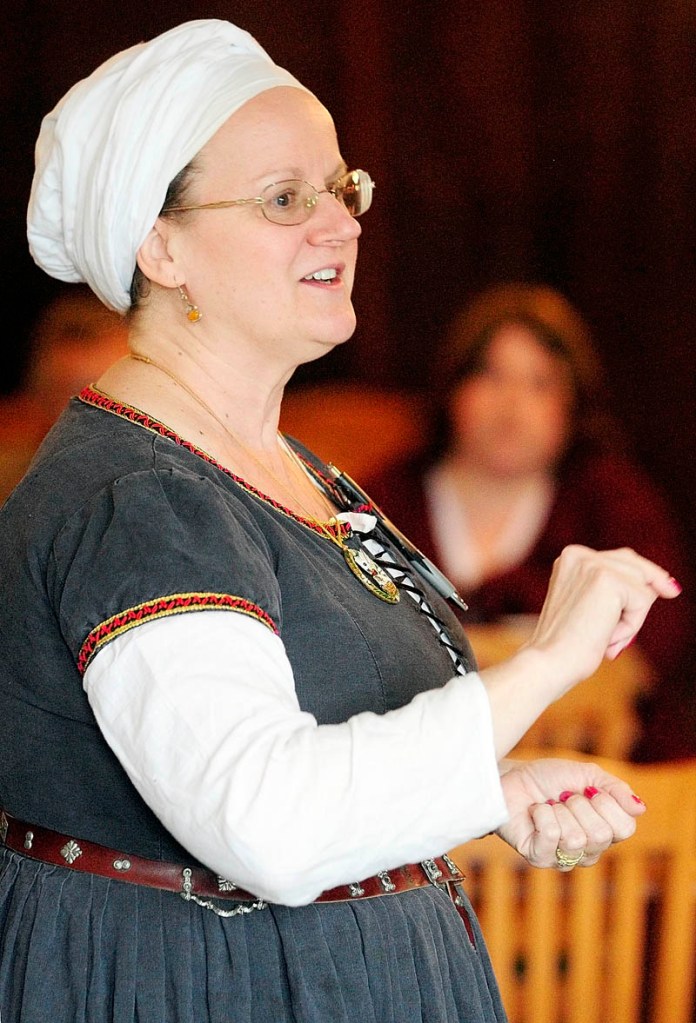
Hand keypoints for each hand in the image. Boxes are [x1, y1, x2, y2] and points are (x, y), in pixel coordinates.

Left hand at [495, 757, 645, 868]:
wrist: (512, 776)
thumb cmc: (549, 778)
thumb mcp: (588, 775)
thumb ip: (616, 790)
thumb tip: (641, 809)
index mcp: (605, 833)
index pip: (625, 829)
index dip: (606, 802)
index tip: (588, 790)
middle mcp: (588, 852)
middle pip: (601, 835)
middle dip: (579, 805)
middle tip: (564, 798)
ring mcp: (563, 858)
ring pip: (576, 838)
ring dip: (559, 810)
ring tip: (549, 806)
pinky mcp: (538, 857)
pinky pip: (552, 836)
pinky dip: (542, 814)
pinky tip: (535, 813)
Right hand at [524, 545, 680, 691]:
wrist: (550, 662)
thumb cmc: (569, 644)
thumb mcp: (590, 606)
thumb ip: (617, 589)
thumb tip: (666, 586)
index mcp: (570, 557)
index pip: (620, 558)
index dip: (643, 576)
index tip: (668, 587)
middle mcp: (578, 554)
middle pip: (636, 565)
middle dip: (645, 594)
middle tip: (669, 596)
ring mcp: (591, 564)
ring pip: (642, 586)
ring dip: (632, 617)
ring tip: (607, 637)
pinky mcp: (606, 580)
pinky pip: (642, 601)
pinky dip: (632, 625)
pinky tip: (608, 636)